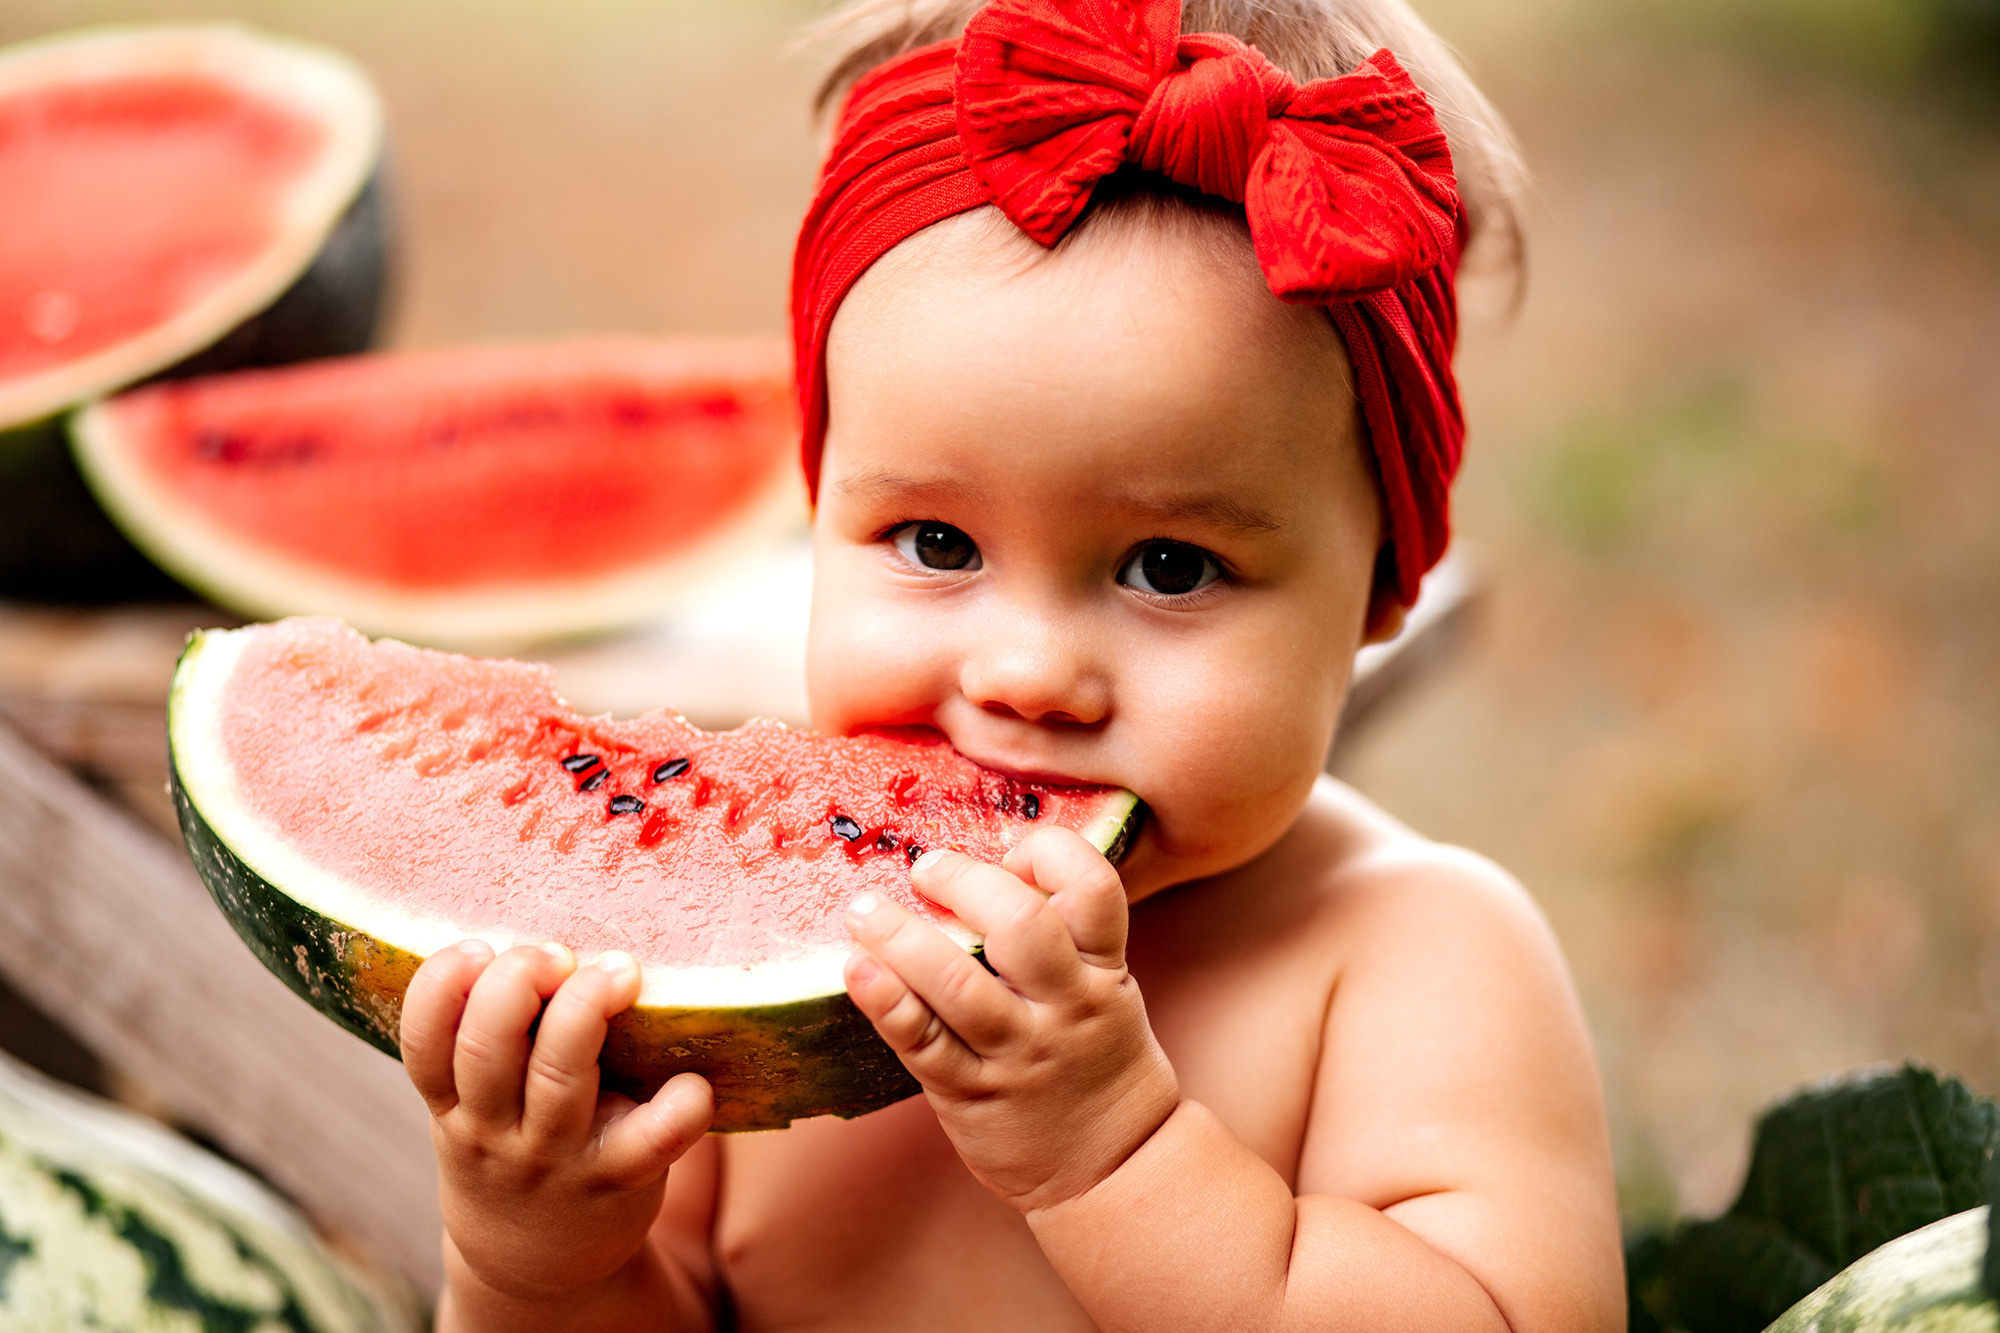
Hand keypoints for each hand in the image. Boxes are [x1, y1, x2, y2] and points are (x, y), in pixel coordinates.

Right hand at [400, 941, 713, 1306]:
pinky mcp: (619, 1179)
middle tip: (558, 952)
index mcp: (452, 1102)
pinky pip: (650, 1142)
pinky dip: (677, 1110)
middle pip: (486, 1049)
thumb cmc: (511, 1144)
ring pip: (560, 1080)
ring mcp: (555, 1157)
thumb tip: (527, 924)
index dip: (442, 985)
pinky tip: (693, 1081)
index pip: (421, 1040)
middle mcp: (493, 1129)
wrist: (535, 1263)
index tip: (480, 945)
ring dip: (587, 1013)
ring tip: (621, 971)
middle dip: (518, 984)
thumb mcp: (473, 1103)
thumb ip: (485, 1035)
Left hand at [843, 827, 1179, 1213]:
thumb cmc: (1097, 1059)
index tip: (1012, 852)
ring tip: (863, 911)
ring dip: (902, 938)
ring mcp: (1018, 1052)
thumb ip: (1064, 937)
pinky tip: (856, 969)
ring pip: (959, 983)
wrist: (1114, 1165)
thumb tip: (990, 865)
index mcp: (1102, 970)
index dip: (1050, 853)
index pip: (1094, 888)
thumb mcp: (1107, 990)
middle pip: (1022, 925)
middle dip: (966, 882)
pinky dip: (885, 1002)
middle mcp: (1064, 1006)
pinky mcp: (972, 1094)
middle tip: (925, 868)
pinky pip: (924, 1042)